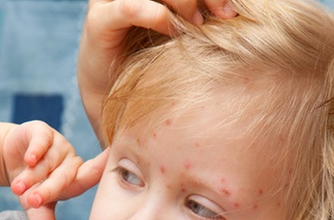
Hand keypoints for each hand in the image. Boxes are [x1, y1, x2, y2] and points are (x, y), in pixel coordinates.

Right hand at [3, 121, 102, 219]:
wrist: (8, 160)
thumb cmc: (30, 186)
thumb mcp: (36, 208)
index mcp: (75, 179)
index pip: (90, 178)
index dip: (101, 169)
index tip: (112, 160)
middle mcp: (70, 161)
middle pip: (64, 177)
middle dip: (47, 190)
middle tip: (32, 201)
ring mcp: (58, 145)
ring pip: (48, 162)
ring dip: (32, 176)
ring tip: (18, 188)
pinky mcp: (41, 132)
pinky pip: (42, 141)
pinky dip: (36, 151)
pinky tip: (29, 159)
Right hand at [78, 0, 235, 136]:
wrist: (116, 96)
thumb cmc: (155, 62)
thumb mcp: (184, 32)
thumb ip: (200, 13)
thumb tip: (235, 10)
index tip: (231, 8)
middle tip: (224, 14)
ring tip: (197, 23)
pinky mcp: (98, 21)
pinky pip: (130, 7)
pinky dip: (157, 16)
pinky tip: (172, 31)